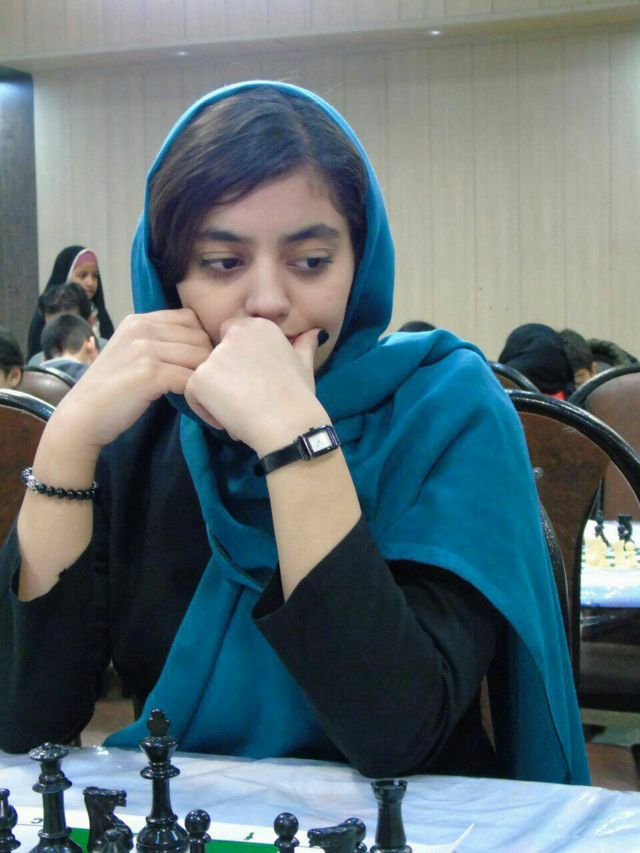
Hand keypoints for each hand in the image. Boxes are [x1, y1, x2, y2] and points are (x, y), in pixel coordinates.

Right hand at [49, 309, 212, 451]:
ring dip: (208, 380)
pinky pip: (191, 379)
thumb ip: (158, 344)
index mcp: (139, 320)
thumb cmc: (111, 391)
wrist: (82, 416)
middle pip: (199, 337)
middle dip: (209, 362)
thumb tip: (199, 348)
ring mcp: (145, 348)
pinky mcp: (150, 372)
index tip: (202, 365)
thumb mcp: (132, 355)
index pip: (190, 318)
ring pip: (200, 357)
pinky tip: (200, 410)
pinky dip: (200, 397)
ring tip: (208, 399)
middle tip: (211, 386)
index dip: (202, 341)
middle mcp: (142, 328)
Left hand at [183, 318, 326, 453]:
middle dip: (225, 376)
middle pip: (216, 355)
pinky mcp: (201, 378)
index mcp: (259, 326)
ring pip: (205, 375)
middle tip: (244, 399)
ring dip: (216, 394)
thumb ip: (304, 345)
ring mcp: (215, 355)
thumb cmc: (299, 396)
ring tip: (238, 413)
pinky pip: (192, 394)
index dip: (237, 360)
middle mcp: (235, 333)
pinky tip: (227, 420)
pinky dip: (205, 410)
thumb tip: (315, 333)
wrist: (288, 423)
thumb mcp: (304, 365)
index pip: (232, 335)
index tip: (253, 380)